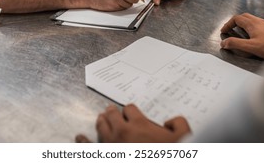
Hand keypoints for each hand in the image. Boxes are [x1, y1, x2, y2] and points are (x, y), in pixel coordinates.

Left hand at [76, 104, 190, 142]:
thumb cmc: (170, 153)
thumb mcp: (183, 136)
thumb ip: (179, 123)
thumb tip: (170, 121)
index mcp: (139, 124)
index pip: (129, 108)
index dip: (130, 110)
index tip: (130, 113)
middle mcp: (123, 132)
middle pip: (111, 114)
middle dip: (112, 111)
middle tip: (111, 111)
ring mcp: (112, 145)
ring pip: (101, 126)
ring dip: (101, 121)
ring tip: (101, 119)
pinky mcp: (107, 155)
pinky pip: (90, 147)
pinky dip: (83, 142)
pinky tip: (79, 138)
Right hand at [220, 13, 263, 58]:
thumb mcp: (250, 47)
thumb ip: (236, 44)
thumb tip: (224, 43)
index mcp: (252, 24)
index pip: (236, 19)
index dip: (228, 24)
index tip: (224, 31)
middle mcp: (260, 21)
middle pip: (245, 17)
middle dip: (236, 22)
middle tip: (232, 29)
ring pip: (255, 20)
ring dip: (247, 24)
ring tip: (244, 33)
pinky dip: (258, 28)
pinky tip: (260, 35)